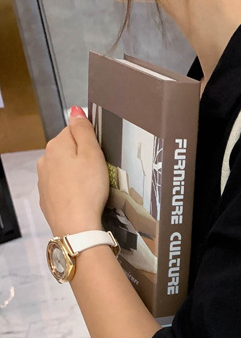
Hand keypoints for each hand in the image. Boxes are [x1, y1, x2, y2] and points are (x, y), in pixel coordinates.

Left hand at [37, 106, 109, 236]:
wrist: (76, 227)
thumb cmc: (87, 191)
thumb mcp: (92, 154)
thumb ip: (84, 130)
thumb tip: (76, 110)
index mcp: (56, 146)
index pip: (73, 130)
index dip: (90, 141)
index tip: (100, 154)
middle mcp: (45, 160)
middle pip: (68, 150)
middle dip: (83, 158)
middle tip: (99, 172)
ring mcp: (44, 180)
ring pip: (64, 169)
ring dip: (77, 174)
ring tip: (93, 188)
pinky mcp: (48, 198)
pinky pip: (62, 186)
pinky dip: (72, 189)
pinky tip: (83, 198)